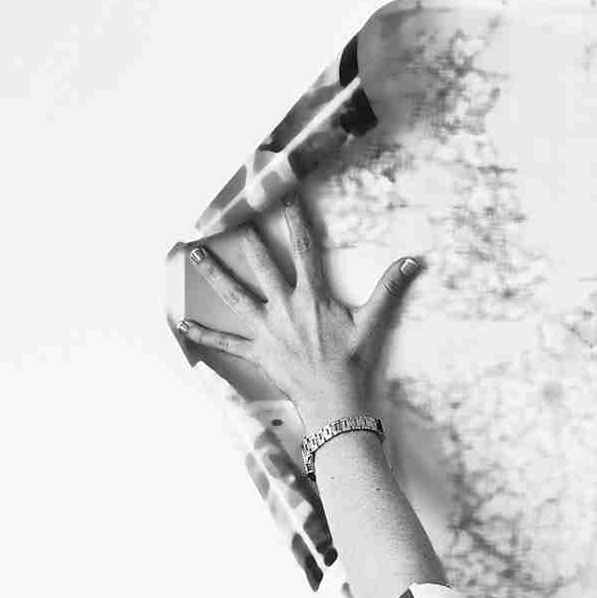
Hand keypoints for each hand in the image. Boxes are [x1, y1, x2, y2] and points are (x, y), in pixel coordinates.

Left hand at [176, 195, 422, 410]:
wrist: (334, 401)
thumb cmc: (353, 362)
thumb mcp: (373, 323)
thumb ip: (389, 289)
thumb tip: (412, 262)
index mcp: (313, 297)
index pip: (305, 249)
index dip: (296, 220)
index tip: (286, 196)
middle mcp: (285, 307)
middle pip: (262, 266)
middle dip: (247, 241)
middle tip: (232, 218)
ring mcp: (267, 329)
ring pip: (235, 296)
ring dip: (214, 274)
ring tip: (195, 254)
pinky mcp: (257, 351)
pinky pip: (226, 341)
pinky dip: (204, 334)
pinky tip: (183, 325)